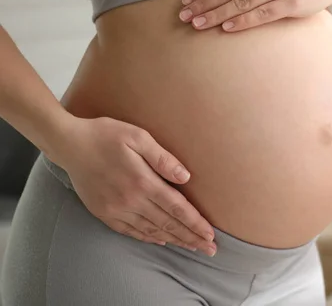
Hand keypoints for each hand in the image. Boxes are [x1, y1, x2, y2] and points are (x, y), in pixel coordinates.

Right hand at [49, 116, 215, 255]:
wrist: (69, 144)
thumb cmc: (106, 135)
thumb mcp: (138, 137)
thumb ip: (163, 158)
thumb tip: (186, 177)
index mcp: (142, 181)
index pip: (176, 208)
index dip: (195, 223)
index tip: (210, 234)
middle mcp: (130, 200)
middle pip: (167, 223)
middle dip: (190, 237)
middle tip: (209, 249)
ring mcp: (115, 209)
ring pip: (151, 230)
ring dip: (173, 240)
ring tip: (191, 247)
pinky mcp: (104, 213)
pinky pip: (130, 231)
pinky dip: (148, 237)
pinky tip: (160, 240)